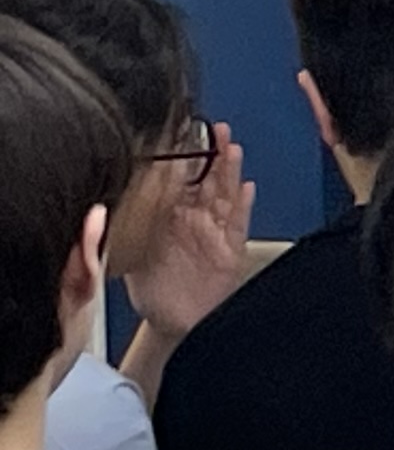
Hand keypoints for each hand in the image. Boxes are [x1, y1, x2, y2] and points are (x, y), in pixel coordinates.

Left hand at [123, 121, 254, 345]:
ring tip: (231, 148)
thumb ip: (114, 233)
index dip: (181, 156)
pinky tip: (246, 188)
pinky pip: (239, 223)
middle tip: (213, 128)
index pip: (177, 179)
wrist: (172, 321)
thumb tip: (92, 211)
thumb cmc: (152, 287)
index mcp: (169, 216)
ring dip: (230, 171)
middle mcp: (195, 219)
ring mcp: (214, 231)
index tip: (179, 132)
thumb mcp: (126, 255)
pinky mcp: (230, 249)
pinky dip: (244, 205)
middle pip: (207, 179)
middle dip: (212, 152)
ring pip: (225, 194)